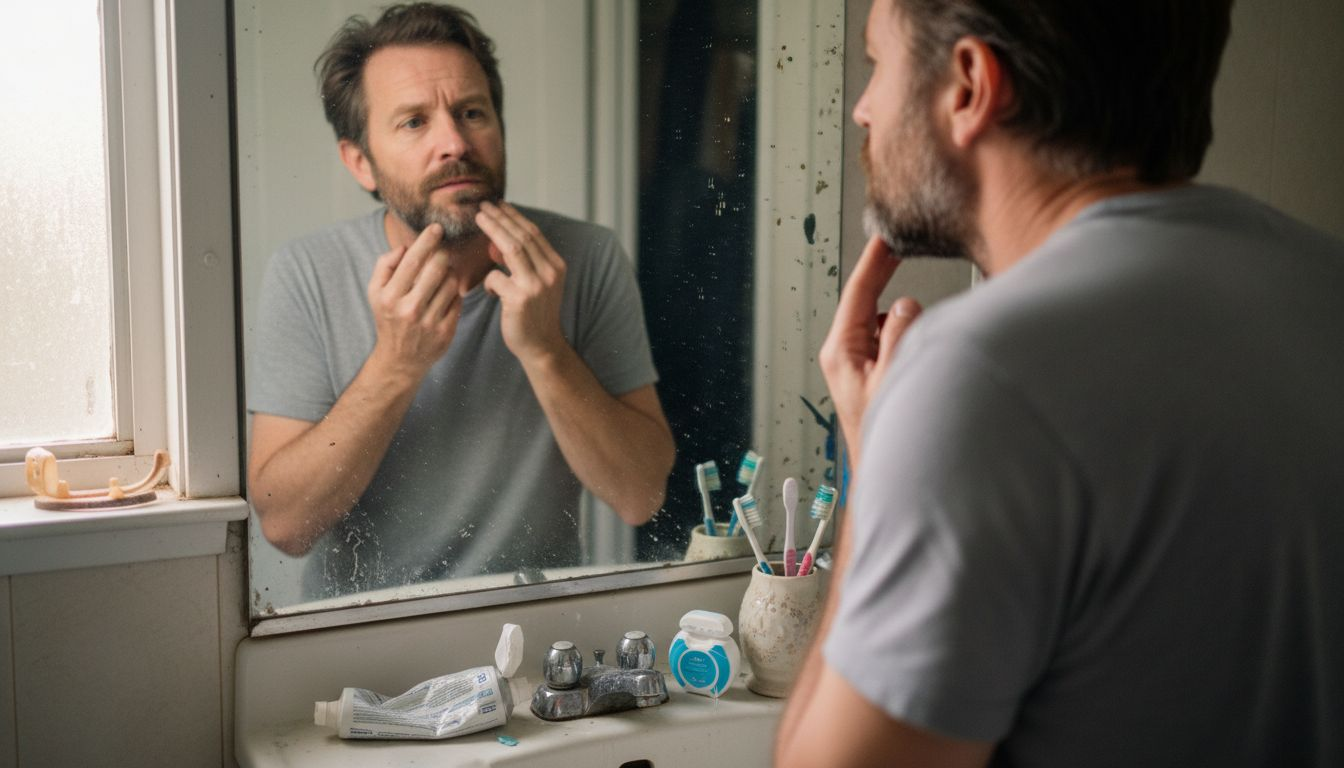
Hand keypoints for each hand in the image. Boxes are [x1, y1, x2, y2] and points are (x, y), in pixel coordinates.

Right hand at [365, 222, 463, 381]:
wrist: (399, 360)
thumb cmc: (388, 318)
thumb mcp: (375, 293)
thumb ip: (384, 266)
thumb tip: (404, 247)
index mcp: (390, 296)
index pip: (413, 261)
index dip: (427, 240)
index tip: (437, 228)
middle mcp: (410, 309)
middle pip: (437, 268)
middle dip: (442, 256)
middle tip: (441, 255)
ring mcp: (429, 322)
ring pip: (452, 283)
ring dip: (450, 274)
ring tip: (442, 278)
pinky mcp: (446, 332)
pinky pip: (458, 301)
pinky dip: (454, 294)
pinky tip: (445, 296)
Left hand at [475, 201, 567, 363]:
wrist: (541, 346)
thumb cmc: (534, 314)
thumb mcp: (536, 284)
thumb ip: (521, 263)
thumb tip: (495, 243)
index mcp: (556, 266)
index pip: (533, 233)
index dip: (514, 217)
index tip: (499, 205)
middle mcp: (550, 272)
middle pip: (521, 236)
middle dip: (501, 218)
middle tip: (483, 205)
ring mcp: (536, 285)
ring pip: (510, 248)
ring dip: (492, 230)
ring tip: (479, 218)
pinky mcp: (520, 299)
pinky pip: (495, 278)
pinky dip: (488, 281)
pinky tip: (489, 290)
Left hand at [818, 235, 921, 466]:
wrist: (887, 473)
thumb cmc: (884, 436)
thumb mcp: (893, 378)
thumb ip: (899, 335)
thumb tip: (906, 306)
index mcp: (841, 350)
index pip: (858, 291)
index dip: (875, 261)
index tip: (886, 237)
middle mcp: (845, 354)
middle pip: (873, 305)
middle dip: (894, 297)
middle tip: (906, 286)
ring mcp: (858, 365)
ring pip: (889, 326)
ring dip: (908, 332)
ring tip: (915, 365)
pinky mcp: (872, 375)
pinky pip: (895, 346)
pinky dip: (910, 347)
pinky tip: (916, 370)